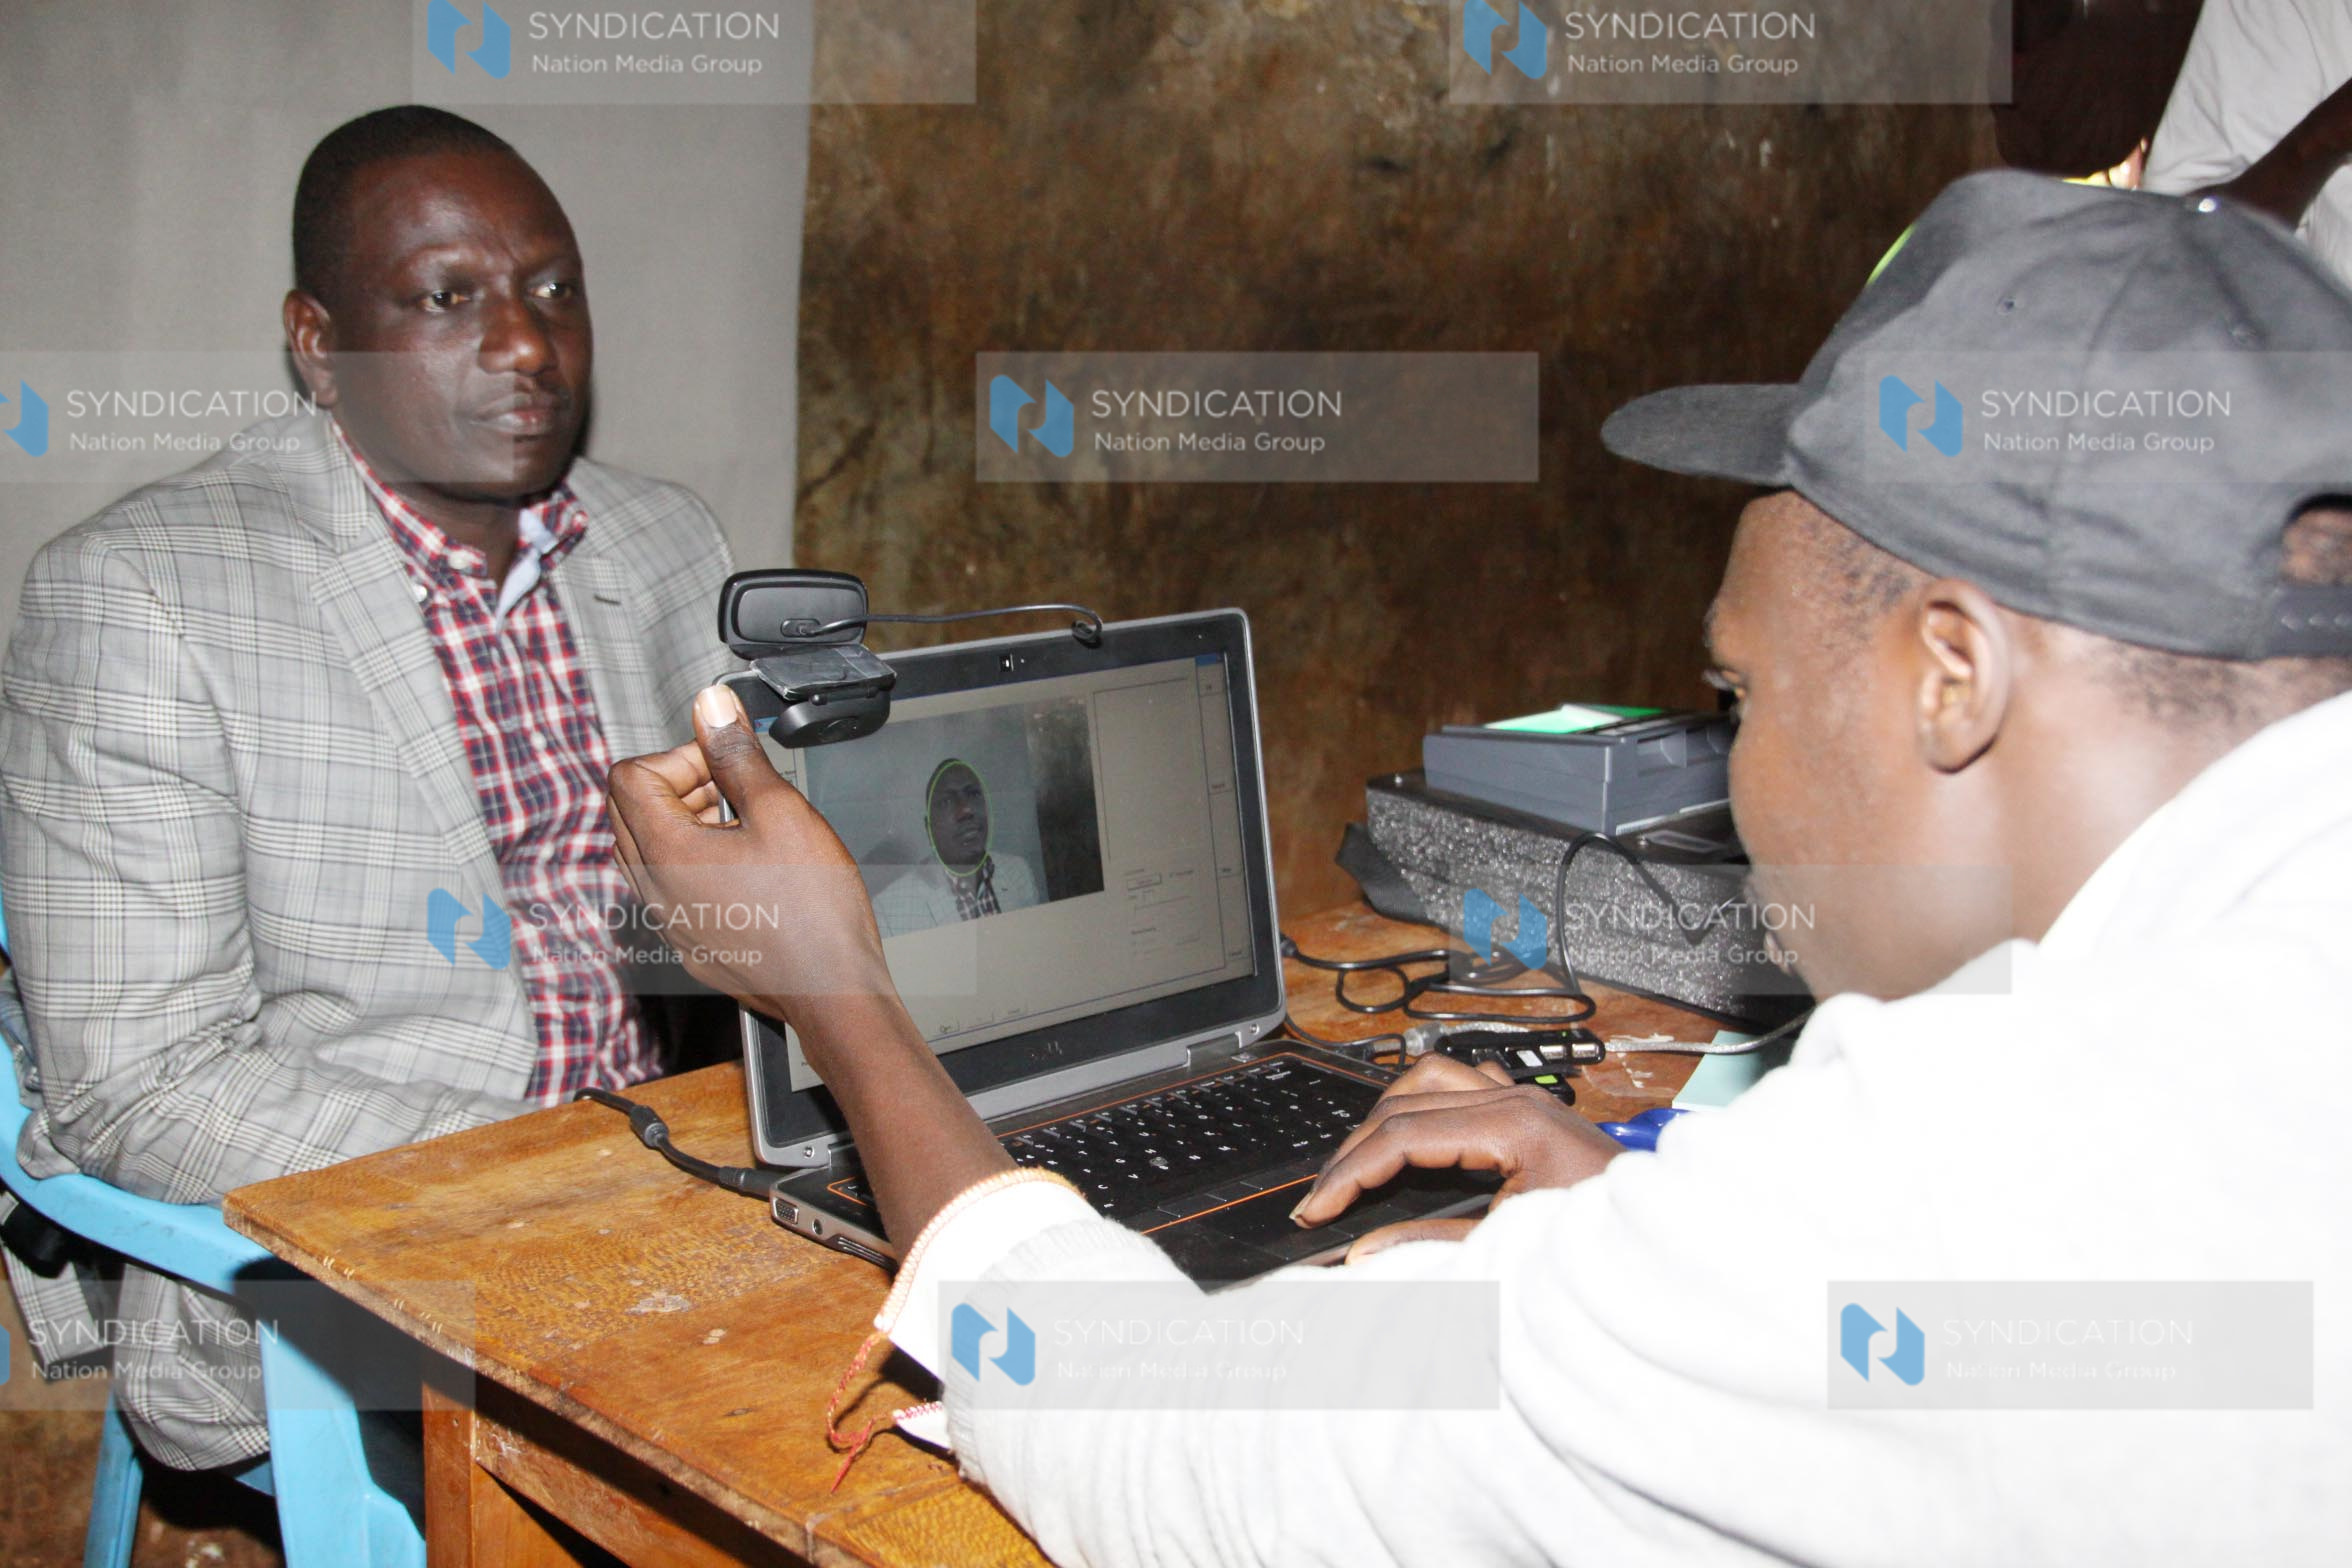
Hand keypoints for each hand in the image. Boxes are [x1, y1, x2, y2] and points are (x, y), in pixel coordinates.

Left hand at [607, 685, 1012, 1239]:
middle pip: (629, 811)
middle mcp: (653, 888)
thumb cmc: (813, 911)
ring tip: (745, 828)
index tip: (725, 764)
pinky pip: (670, 889)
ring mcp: (668, 921)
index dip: (679, 756)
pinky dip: (695, 864)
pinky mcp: (689, 944)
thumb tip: (711, 706)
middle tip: (735, 790)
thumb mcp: (781, 811)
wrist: (832, 992)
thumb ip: (737, 756)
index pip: (630, 775)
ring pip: (647, 851)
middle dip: (678, 786)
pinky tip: (748, 871)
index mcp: (665, 850)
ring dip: (685, 824)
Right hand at [1289, 1054, 1625, 1261]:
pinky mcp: (1531, 1109)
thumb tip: (1365, 1251)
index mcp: (1510, 1126)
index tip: (1316, 1209)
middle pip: (1403, 1104)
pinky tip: (1413, 1136)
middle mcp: (1514, 1099)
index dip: (1349, 1175)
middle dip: (1354, 1152)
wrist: (1672, 1236)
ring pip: (1427, 1080)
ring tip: (1358, 1164)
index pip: (1401, 1137)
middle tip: (1322, 1198)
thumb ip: (1432, 1247)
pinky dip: (1425, 1105)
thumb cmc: (1608, 1238)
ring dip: (1385, 1116)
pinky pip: (1463, 1085)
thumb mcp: (1513, 1246)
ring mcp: (1524, 1097)